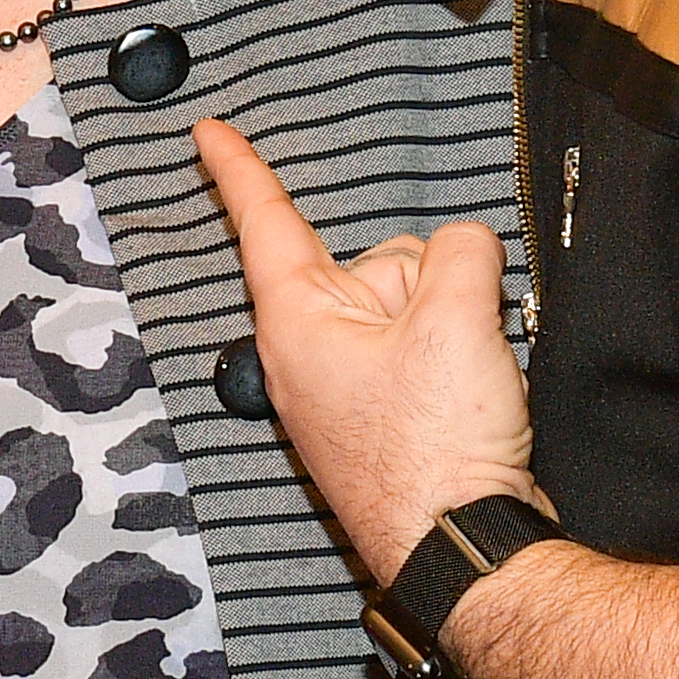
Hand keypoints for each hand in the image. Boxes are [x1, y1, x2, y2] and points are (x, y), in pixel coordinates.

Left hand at [190, 118, 540, 581]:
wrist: (465, 547)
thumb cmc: (436, 448)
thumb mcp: (455, 321)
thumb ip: (460, 253)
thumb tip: (465, 249)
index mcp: (297, 321)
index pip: (266, 222)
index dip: (238, 169)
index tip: (204, 131)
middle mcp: (309, 350)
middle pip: (379, 262)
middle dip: (428, 281)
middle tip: (450, 347)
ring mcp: (349, 384)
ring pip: (417, 302)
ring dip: (457, 326)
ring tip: (466, 385)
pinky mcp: (389, 411)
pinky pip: (431, 347)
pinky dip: (460, 358)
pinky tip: (474, 398)